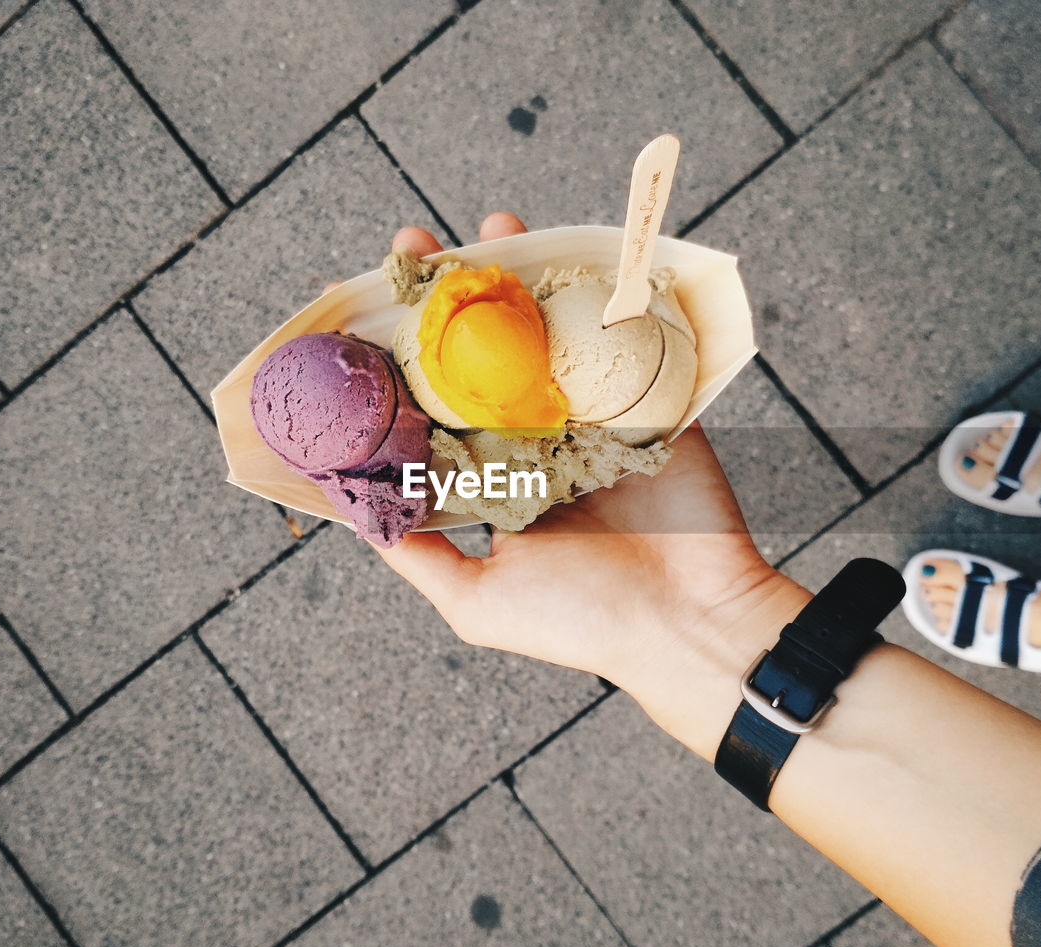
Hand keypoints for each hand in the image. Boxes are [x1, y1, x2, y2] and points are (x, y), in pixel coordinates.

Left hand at [374, 213, 811, 759]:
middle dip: (445, 301)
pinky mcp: (646, 400)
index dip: (388, 362)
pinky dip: (596, 293)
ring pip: (544, 334)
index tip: (348, 314)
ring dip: (516, 279)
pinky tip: (567, 253)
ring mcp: (590, 416)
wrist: (693, 622)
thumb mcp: (476, 601)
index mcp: (490, 482)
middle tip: (410, 250)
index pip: (426, 410)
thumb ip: (415, 553)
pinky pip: (617, 337)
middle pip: (479, 355)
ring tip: (484, 229)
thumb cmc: (582, 622)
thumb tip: (348, 510)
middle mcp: (534, 442)